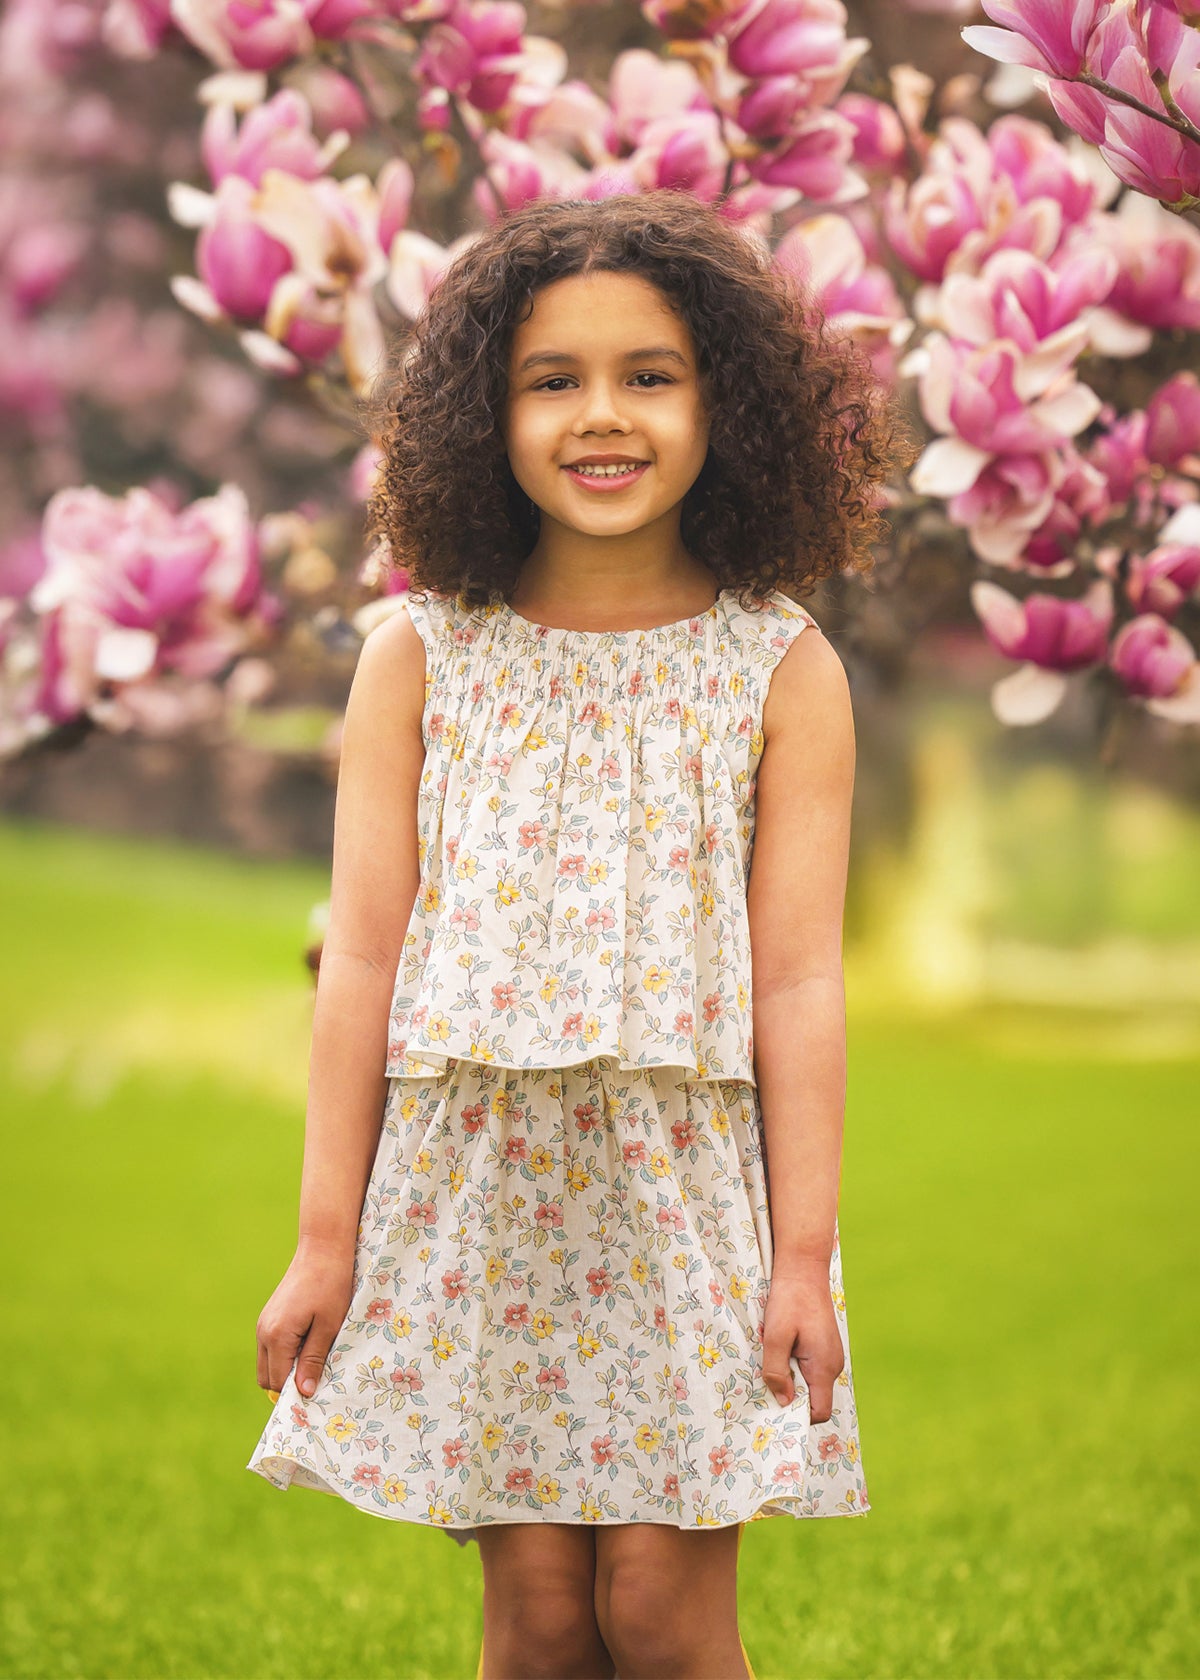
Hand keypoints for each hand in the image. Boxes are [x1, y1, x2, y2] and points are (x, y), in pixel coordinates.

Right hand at [256, 1237, 355, 1401]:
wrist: (323, 1249)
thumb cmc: (331, 1286)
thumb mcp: (329, 1326)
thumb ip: (313, 1360)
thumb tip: (304, 1392)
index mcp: (277, 1336)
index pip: (278, 1383)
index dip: (296, 1393)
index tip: (317, 1393)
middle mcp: (263, 1332)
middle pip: (267, 1378)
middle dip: (288, 1383)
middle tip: (317, 1376)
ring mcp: (263, 1324)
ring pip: (267, 1364)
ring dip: (287, 1368)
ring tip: (315, 1358)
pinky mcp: (268, 1317)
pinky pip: (270, 1349)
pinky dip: (285, 1355)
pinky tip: (308, 1343)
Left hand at [760, 1260, 844, 1422]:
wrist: (803, 1268)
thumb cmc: (790, 1299)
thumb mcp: (775, 1336)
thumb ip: (777, 1370)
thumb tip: (783, 1401)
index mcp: (824, 1367)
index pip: (819, 1411)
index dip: (798, 1415)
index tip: (774, 1407)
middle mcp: (832, 1364)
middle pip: (813, 1399)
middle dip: (790, 1396)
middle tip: (766, 1382)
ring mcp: (829, 1355)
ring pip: (810, 1382)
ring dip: (790, 1378)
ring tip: (771, 1361)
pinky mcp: (823, 1346)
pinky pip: (809, 1368)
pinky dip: (794, 1365)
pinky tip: (779, 1349)